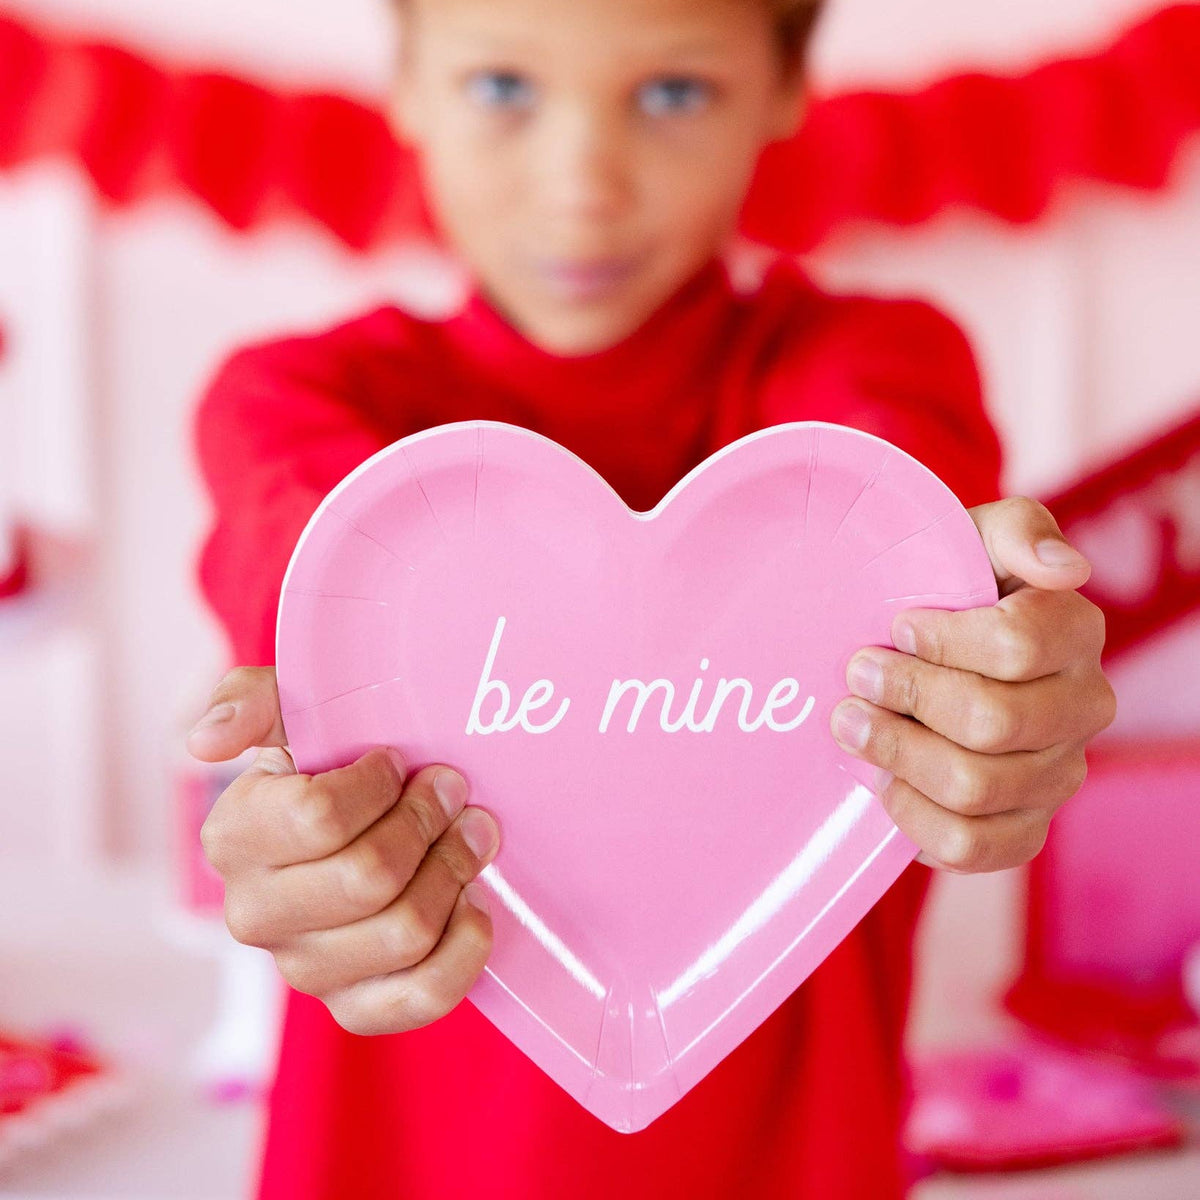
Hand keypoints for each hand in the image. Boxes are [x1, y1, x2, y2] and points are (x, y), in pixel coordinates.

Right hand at [185, 666, 500, 1034]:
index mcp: (234, 836)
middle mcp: (255, 913)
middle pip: (369, 877)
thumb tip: (205, 741)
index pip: (318, 817)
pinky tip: (470, 902)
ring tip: (470, 836)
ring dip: (454, 872)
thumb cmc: (334, 760)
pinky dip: (464, 945)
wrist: (371, 821)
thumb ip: (250, 702)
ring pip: (404, 931)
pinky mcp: (354, 1007)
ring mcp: (303, 969)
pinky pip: (423, 996)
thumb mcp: (294, 709)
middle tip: (454, 792)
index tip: (398, 761)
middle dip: (427, 825)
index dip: (379, 785)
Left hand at [830, 497, 1116, 873]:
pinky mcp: (1023, 829)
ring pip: (975, 787)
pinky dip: (912, 816)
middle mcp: (1081, 707)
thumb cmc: (944, 588)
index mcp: (1074, 631)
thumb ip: (1017, 530)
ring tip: (852, 724)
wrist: (913, 649)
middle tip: (856, 675)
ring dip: (896, 753)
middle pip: (991, 721)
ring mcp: (1056, 775)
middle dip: (907, 696)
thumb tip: (1063, 569)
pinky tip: (882, 779)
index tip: (897, 626)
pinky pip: (971, 846)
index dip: (944, 640)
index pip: (1018, 645)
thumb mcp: (970, 539)